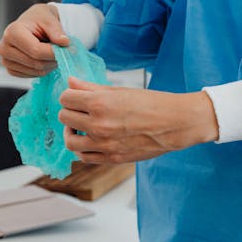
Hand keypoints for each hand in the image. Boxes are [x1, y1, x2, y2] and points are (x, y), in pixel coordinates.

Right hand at [0, 3, 70, 77]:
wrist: (30, 23)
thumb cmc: (38, 19)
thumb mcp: (49, 19)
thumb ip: (57, 31)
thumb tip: (64, 42)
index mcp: (12, 32)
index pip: (36, 51)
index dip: (54, 53)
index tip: (66, 48)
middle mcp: (4, 48)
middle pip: (36, 63)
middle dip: (53, 59)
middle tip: (62, 51)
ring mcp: (6, 60)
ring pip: (36, 71)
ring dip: (49, 65)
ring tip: (51, 52)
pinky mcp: (10, 69)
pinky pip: (31, 75)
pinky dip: (42, 69)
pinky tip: (43, 58)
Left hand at [59, 77, 218, 163]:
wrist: (177, 123)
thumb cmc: (151, 103)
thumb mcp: (119, 91)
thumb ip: (91, 88)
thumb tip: (71, 82)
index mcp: (100, 104)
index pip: (66, 98)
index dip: (69, 96)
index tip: (75, 97)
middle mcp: (99, 125)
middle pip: (64, 118)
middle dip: (69, 112)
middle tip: (78, 110)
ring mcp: (104, 144)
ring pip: (70, 141)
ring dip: (71, 133)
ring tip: (80, 128)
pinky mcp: (112, 158)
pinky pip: (84, 157)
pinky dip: (82, 149)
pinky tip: (90, 141)